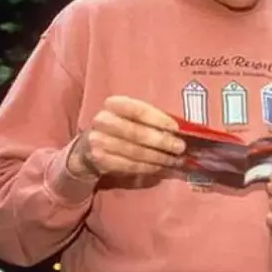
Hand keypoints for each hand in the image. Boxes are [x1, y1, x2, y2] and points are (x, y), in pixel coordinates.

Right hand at [67, 96, 185, 179]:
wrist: (89, 147)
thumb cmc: (121, 127)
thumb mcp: (132, 117)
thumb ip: (153, 120)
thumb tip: (182, 130)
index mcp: (113, 104)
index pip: (138, 110)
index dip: (159, 119)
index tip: (176, 128)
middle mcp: (103, 120)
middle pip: (136, 133)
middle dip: (162, 141)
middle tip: (180, 148)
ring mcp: (98, 141)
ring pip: (134, 152)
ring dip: (158, 157)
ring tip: (175, 160)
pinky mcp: (99, 160)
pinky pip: (129, 165)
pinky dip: (147, 167)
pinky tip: (160, 167)